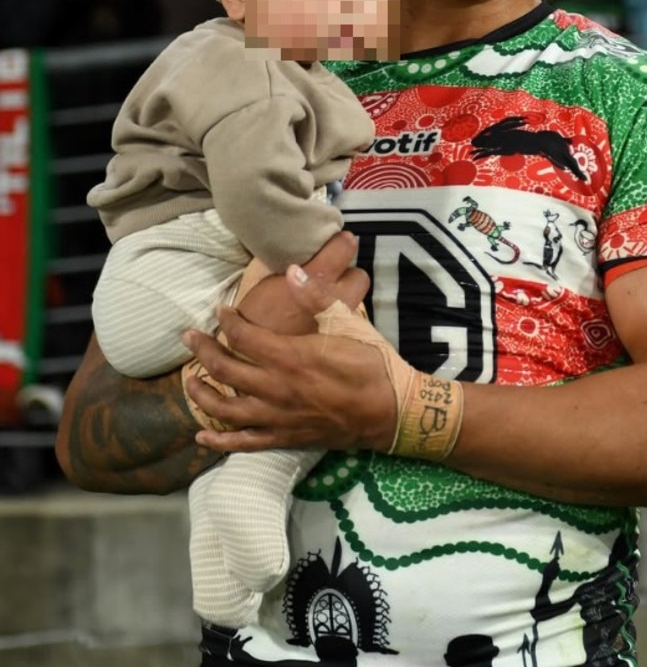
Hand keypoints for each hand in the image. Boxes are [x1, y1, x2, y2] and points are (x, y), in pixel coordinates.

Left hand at [183, 232, 395, 452]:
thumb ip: (317, 296)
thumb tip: (293, 270)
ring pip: (226, 408)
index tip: (221, 310)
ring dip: (202, 393)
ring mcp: (278, 417)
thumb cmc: (371, 362)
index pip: (243, 336)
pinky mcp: (284, 437)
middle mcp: (276, 389)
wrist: (390, 410)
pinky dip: (220, 442)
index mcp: (291, 357)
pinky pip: (244, 444)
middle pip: (225, 369)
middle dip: (202, 350)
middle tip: (189, 336)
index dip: (228, 321)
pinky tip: (202, 437)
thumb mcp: (348, 322)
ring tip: (190, 379)